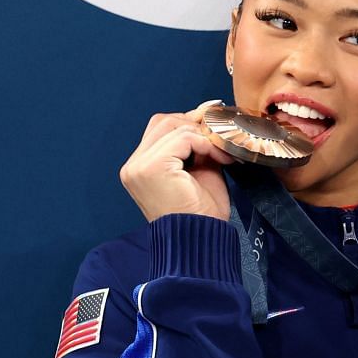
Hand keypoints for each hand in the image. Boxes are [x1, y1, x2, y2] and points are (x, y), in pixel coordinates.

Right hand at [119, 101, 234, 222]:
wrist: (199, 240)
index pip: (161, 128)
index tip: (217, 130)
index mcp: (140, 167)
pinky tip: (221, 159)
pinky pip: (183, 138)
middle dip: (196, 125)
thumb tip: (207, 116)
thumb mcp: (200, 169)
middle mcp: (133, 165)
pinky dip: (206, 144)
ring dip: (204, 135)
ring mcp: (139, 166)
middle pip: (164, 121)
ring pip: (173, 125)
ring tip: (223, 152)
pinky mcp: (151, 167)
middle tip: (222, 138)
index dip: (190, 123)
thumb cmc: (200, 214)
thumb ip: (198, 145)